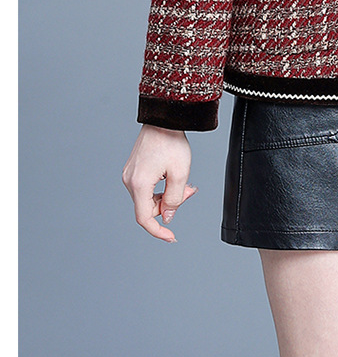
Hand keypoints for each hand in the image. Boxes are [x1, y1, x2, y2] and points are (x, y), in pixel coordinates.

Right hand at [122, 125, 196, 241]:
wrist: (163, 119)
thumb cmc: (172, 142)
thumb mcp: (180, 173)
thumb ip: (174, 199)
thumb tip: (167, 217)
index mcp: (139, 183)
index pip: (144, 218)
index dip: (158, 231)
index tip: (171, 237)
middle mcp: (129, 180)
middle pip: (148, 207)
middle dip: (170, 205)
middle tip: (189, 191)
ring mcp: (130, 174)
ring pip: (148, 198)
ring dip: (167, 196)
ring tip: (185, 183)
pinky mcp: (133, 169)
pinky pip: (146, 187)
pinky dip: (161, 188)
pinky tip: (173, 178)